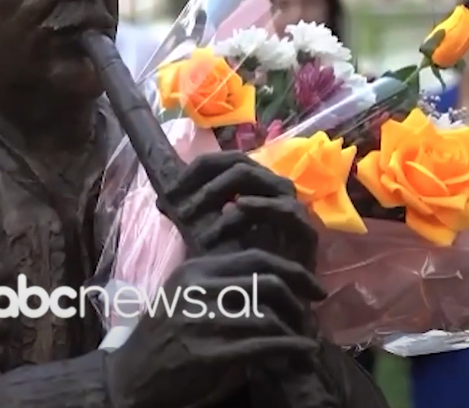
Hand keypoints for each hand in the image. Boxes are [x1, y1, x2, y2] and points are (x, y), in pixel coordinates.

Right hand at [105, 249, 321, 407]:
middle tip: (311, 313)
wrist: (131, 375)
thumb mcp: (184, 294)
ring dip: (295, 328)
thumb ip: (219, 281)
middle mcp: (197, 289)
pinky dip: (290, 348)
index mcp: (195, 270)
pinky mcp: (207, 354)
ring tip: (306, 337)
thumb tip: (275, 277)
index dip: (292, 269)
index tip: (312, 285)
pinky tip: (304, 351)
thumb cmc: (164, 334)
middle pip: (267, 282)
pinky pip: (261, 346)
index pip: (255, 257)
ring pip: (267, 315)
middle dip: (298, 299)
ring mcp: (201, 321)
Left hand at [160, 151, 321, 272]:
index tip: (167, 194)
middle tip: (177, 203)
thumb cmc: (239, 270)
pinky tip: (236, 208)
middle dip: (202, 180)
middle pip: (236, 162)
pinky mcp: (306, 231)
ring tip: (195, 211)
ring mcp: (289, 206)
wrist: (270, 307)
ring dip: (219, 190)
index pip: (219, 161)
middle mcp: (270, 188)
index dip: (190, 172)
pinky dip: (260, 204)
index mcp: (249, 185)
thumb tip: (162, 201)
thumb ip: (190, 218)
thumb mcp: (206, 238)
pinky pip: (285, 208)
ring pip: (254, 177)